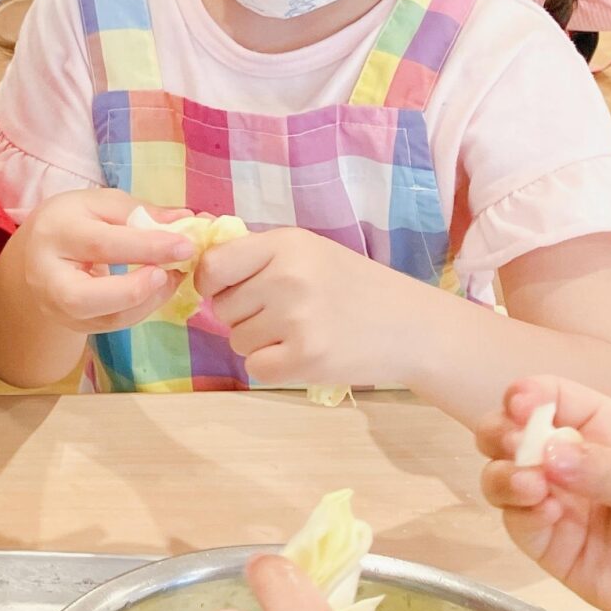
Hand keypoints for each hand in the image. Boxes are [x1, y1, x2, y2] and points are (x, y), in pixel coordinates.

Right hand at [10, 187, 195, 335]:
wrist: (36, 254)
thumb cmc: (72, 222)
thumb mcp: (99, 204)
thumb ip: (140, 211)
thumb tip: (185, 219)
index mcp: (54, 234)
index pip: (100, 245)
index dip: (146, 247)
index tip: (185, 246)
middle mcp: (48, 277)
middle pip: (84, 297)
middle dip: (135, 289)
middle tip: (169, 273)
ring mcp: (58, 308)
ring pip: (106, 319)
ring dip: (148, 300)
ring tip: (172, 277)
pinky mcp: (75, 325)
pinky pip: (115, 324)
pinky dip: (143, 308)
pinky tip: (160, 288)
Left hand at [196, 227, 421, 387]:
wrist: (411, 327)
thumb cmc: (354, 288)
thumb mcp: (309, 253)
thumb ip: (258, 258)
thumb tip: (200, 272)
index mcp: (286, 244)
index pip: (213, 265)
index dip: (213, 283)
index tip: (229, 291)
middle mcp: (288, 276)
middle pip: (222, 308)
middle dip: (244, 315)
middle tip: (287, 314)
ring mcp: (297, 318)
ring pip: (237, 339)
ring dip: (261, 342)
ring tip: (302, 331)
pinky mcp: (306, 357)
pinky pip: (256, 367)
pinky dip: (274, 366)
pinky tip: (304, 354)